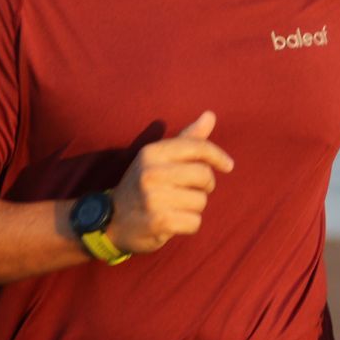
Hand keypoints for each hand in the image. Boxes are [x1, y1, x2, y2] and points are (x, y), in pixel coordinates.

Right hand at [109, 111, 234, 253]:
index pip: (197, 147)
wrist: (111, 221)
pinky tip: (174, 222)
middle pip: (204, 175)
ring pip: (201, 201)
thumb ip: (187, 138)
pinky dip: (189, 225)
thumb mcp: (159, 158)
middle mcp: (150, 172)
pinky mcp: (158, 222)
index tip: (228, 165)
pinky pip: (195, 222)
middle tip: (191, 190)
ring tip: (175, 207)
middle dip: (205, 186)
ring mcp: (153, 198)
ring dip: (194, 207)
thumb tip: (210, 115)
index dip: (218, 156)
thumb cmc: (144, 185)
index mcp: (152, 152)